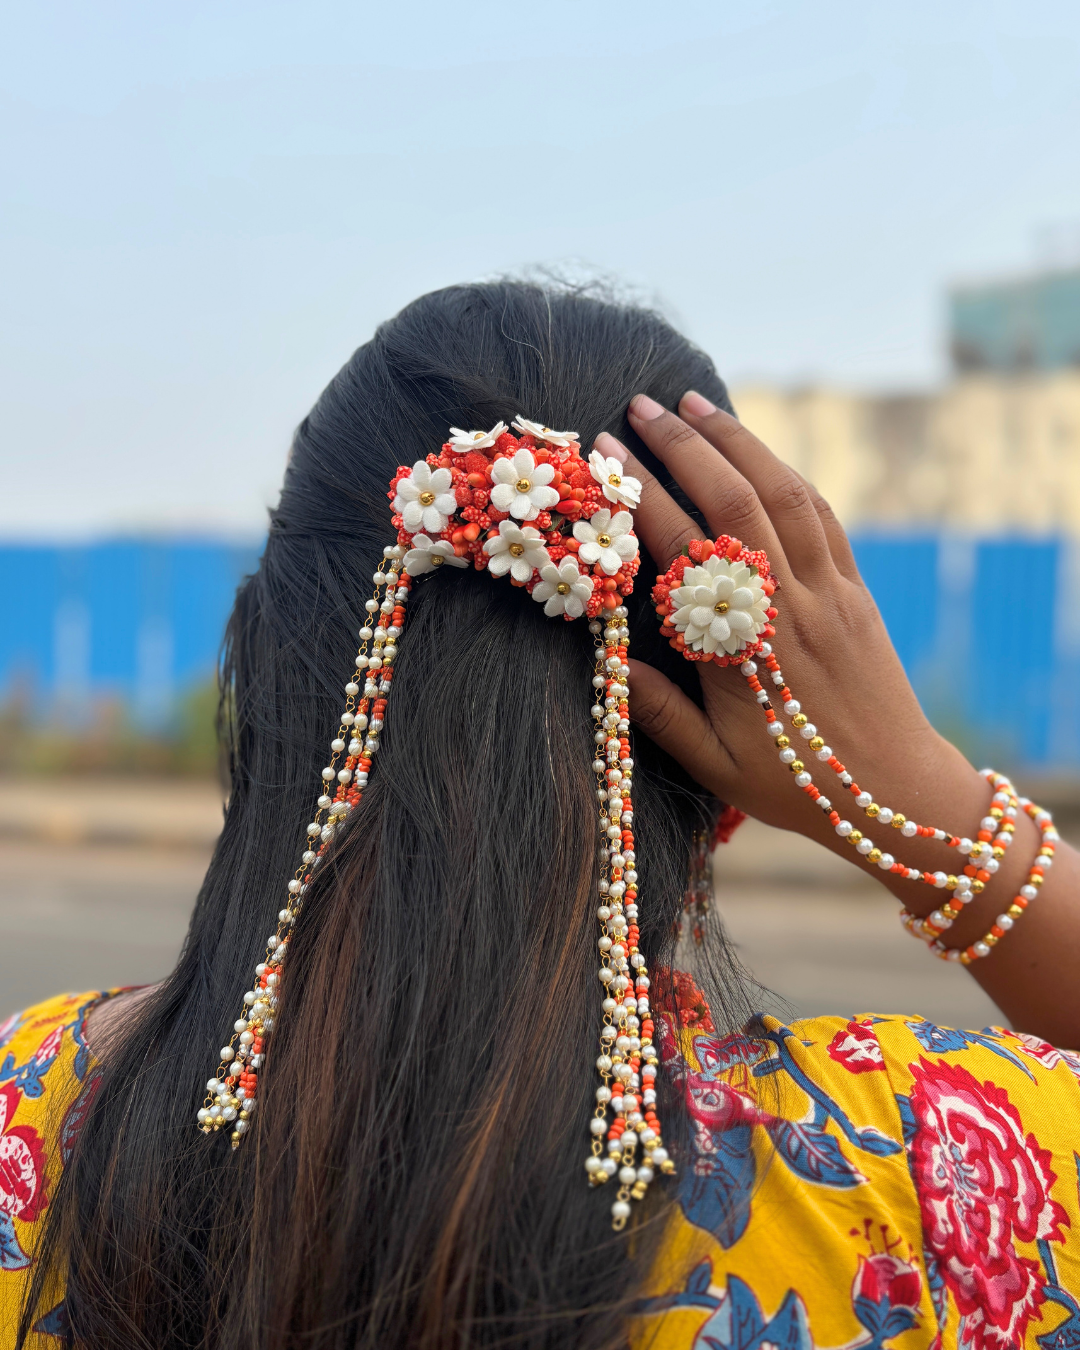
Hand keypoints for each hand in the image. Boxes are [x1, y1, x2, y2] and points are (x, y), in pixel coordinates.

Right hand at [608, 391, 1079, 1045]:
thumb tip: (606, 657)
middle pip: (736, 501)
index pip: (684, 552)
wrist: (899, 795)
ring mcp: (830, 593)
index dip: (641, 496)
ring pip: (784, 494)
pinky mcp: (858, 592)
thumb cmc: (797, 788)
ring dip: (739, 441)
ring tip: (695, 404)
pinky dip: (786, 473)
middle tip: (641, 405)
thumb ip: (659, 712)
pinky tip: (759, 453)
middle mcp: (789, 607)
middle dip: (686, 445)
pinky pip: (824, 516)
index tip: (606, 455)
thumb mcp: (713, 767)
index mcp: (744, 651)